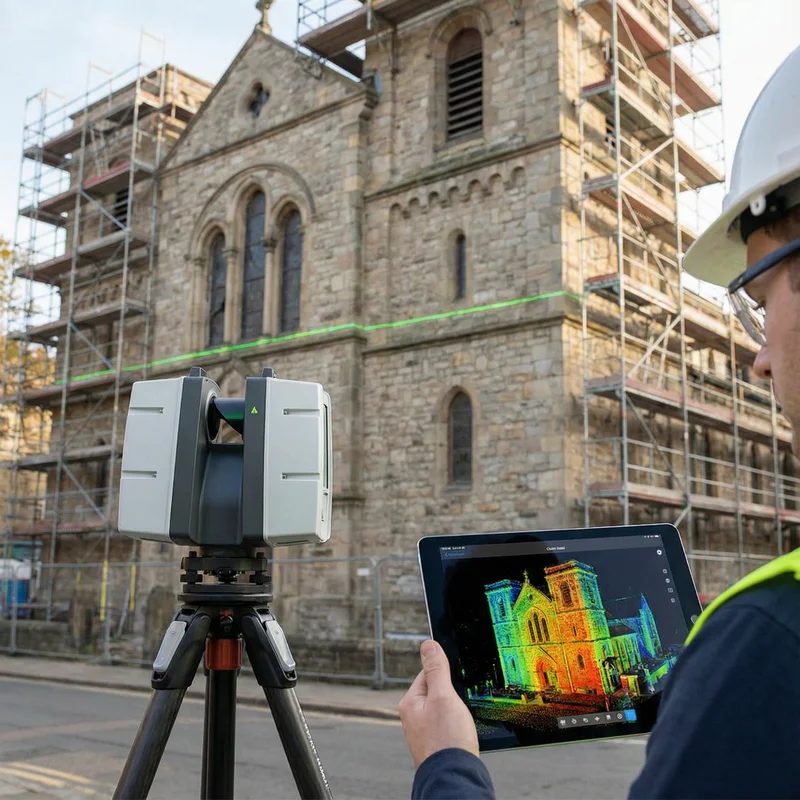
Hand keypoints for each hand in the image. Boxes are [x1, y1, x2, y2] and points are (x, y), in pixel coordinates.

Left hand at [398, 640, 479, 767]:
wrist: (455, 778)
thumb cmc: (447, 739)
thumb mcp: (443, 696)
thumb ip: (436, 669)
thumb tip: (428, 644)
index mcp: (410, 702)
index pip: (428, 673)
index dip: (446, 674)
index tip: (459, 680)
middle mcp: (414, 717)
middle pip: (438, 691)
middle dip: (453, 695)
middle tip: (461, 705)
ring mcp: (425, 732)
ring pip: (445, 709)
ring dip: (457, 711)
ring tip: (462, 723)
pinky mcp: (437, 744)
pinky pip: (449, 725)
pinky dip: (458, 725)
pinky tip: (463, 733)